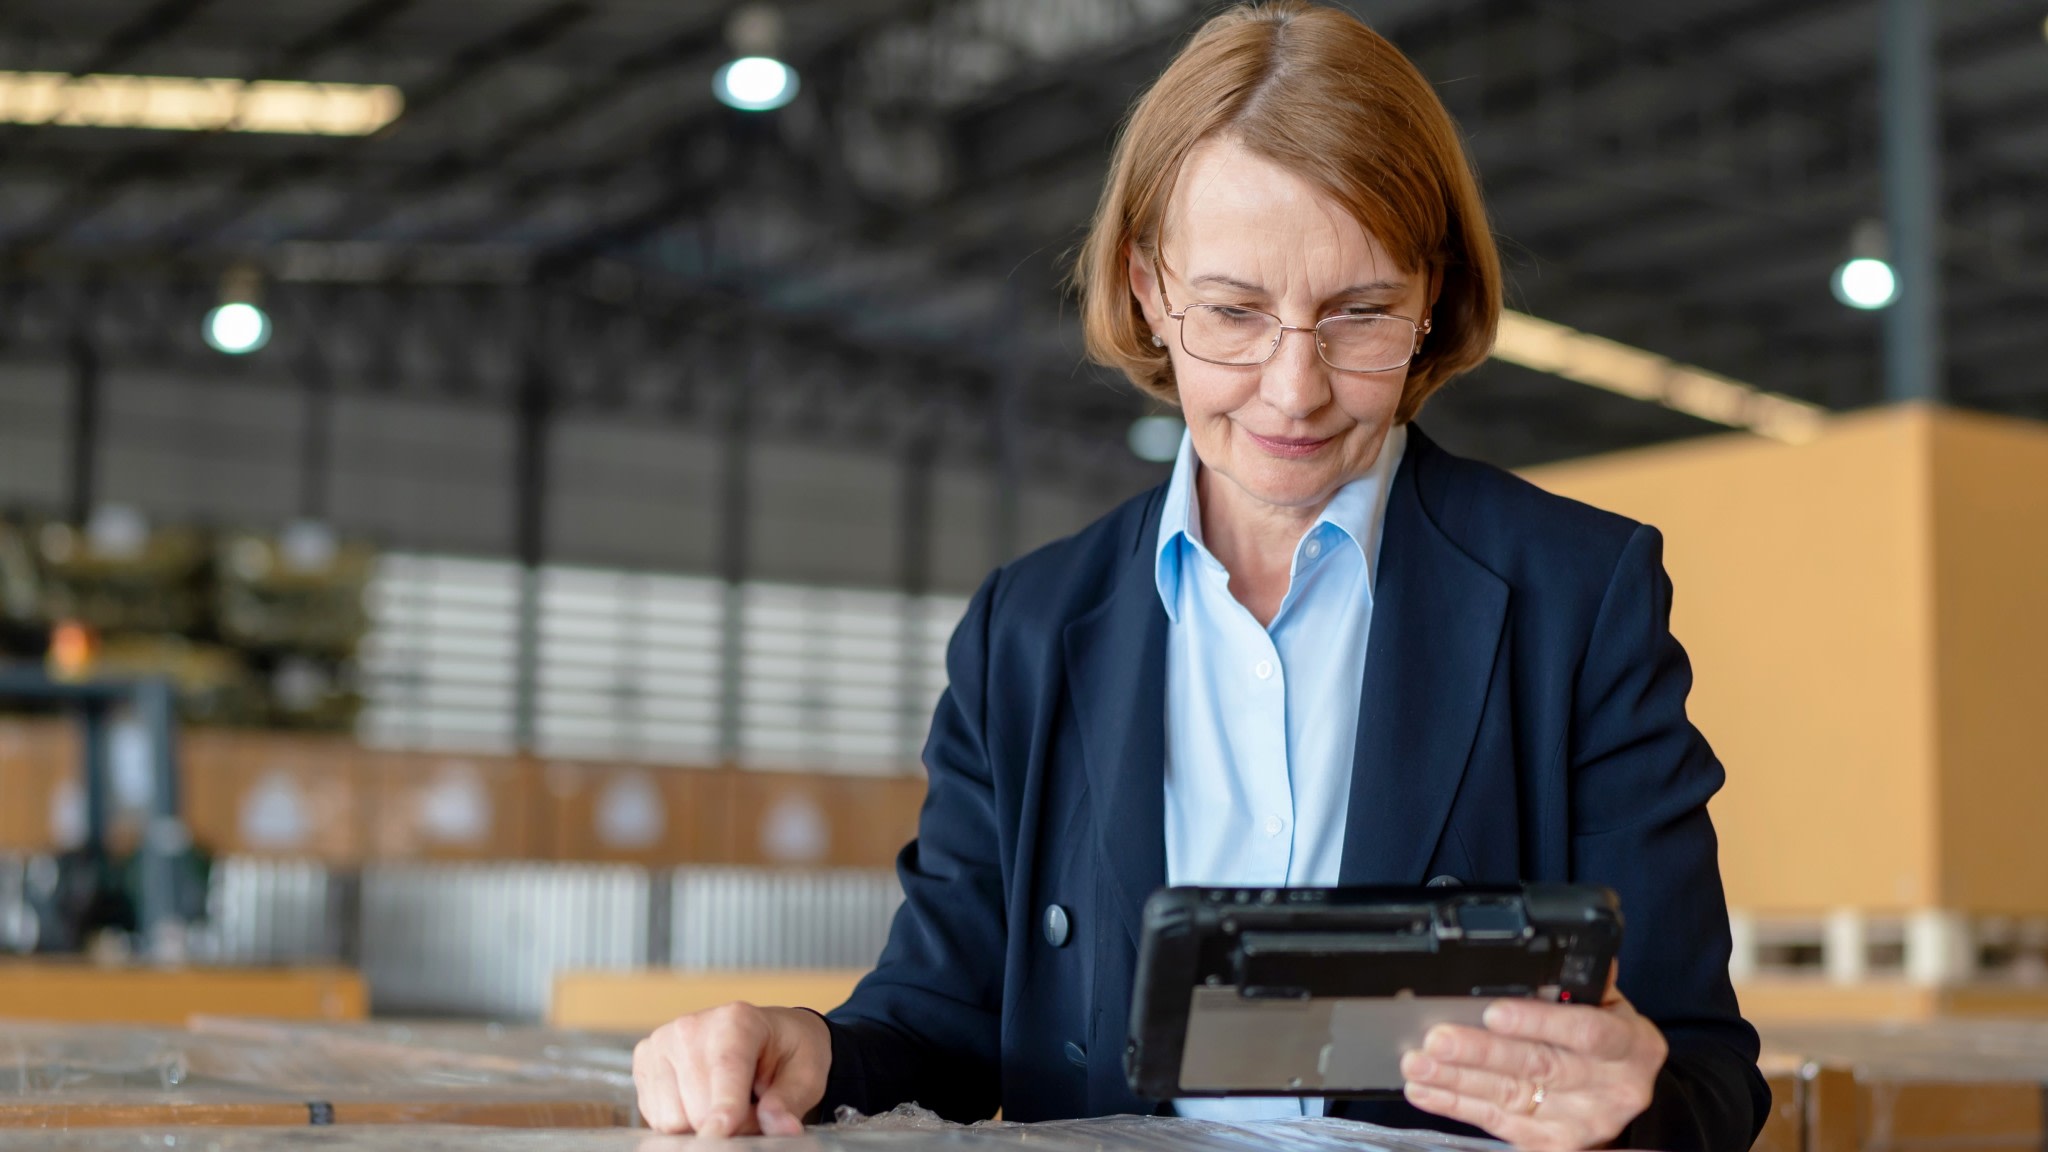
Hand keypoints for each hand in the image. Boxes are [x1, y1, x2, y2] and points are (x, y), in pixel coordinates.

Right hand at [633, 1002, 831, 1136]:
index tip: (722, 1131)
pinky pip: (656, 1119)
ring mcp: (662, 1043)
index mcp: (737, 1021)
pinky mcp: (645, 1062)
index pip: (724, 1072)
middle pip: (698, 1108)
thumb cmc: (788, 1052)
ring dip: (702, 1124)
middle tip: (750, 1108)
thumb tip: (780, 1126)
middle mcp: (691, 1027)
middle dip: (727, 1124)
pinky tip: (701, 1099)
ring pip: (673, 1119)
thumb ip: (789, 1102)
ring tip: (726, 1101)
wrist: (769, 1034)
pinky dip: (682, 1121)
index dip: (725, 1111)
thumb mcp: (806, 1074)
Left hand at [1398, 971, 1665, 1149]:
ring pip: (1510, 1097)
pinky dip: (1455, 1106)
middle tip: (1437, 1038)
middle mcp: (1612, 1089)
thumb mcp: (1611, 1009)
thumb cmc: (1609, 1045)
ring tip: (1418, 1062)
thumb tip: (1560, 947)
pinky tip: (1427, 1090)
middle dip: (1481, 1052)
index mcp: (1631, 1046)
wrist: (1621, 1101)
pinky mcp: (1553, 1145)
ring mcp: (1582, 1123)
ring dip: (1456, 1080)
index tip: (1493, 1011)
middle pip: (1538, 1067)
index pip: (1585, 1032)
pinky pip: (1497, 1123)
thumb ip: (1582, 981)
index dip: (1537, 1021)